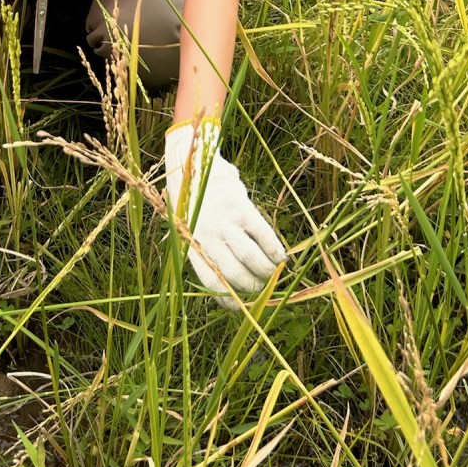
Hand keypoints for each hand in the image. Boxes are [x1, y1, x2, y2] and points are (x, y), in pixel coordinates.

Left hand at [164, 118, 284, 306]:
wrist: (191, 158)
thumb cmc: (189, 196)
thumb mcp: (186, 224)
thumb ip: (200, 247)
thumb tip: (220, 282)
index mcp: (191, 242)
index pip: (210, 282)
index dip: (226, 299)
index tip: (240, 308)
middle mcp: (206, 234)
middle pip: (234, 273)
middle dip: (252, 287)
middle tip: (263, 290)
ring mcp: (224, 220)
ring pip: (250, 257)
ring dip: (266, 272)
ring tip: (273, 276)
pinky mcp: (240, 206)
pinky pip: (262, 234)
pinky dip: (275, 249)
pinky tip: (281, 258)